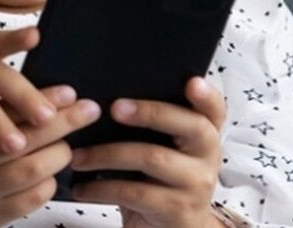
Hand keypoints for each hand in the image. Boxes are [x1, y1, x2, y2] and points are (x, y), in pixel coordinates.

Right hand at [0, 87, 101, 227]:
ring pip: (31, 168)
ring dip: (58, 154)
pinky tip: (51, 175)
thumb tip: (33, 85)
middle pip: (20, 135)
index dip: (36, 97)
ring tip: (68, 146)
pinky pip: (32, 197)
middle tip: (88, 109)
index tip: (67, 91)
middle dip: (61, 121)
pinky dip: (49, 183)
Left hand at [70, 77, 226, 227]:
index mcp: (203, 134)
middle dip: (150, 112)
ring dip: (106, 154)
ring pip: (152, 157)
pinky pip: (135, 192)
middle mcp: (208, 156)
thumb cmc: (156, 180)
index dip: (207, 95)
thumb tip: (96, 102)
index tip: (192, 82)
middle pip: (189, 126)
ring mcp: (196, 184)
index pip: (215, 110)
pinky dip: (101, 188)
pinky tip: (81, 187)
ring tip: (77, 156)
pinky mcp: (178, 210)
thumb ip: (145, 126)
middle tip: (113, 108)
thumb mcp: (158, 150)